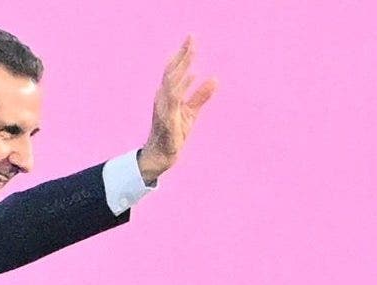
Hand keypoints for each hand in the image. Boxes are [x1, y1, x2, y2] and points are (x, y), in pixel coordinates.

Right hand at [138, 35, 217, 183]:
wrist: (163, 154)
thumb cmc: (175, 132)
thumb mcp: (191, 112)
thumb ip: (200, 95)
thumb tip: (214, 79)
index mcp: (167, 94)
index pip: (173, 70)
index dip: (182, 54)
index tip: (191, 39)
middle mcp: (162, 97)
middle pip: (171, 71)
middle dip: (183, 54)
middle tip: (192, 37)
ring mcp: (163, 107)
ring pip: (172, 81)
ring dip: (182, 65)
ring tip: (191, 52)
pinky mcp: (168, 118)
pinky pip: (175, 99)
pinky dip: (182, 86)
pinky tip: (191, 75)